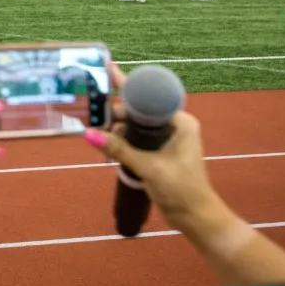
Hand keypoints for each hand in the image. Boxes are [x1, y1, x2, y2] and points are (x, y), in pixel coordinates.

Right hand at [86, 63, 220, 230]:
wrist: (194, 216)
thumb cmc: (180, 189)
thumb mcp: (148, 166)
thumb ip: (119, 149)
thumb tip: (89, 134)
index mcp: (179, 122)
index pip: (149, 97)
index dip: (126, 85)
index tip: (107, 69)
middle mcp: (173, 126)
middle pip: (139, 110)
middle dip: (116, 111)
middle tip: (93, 112)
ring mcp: (165, 140)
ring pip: (135, 126)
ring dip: (116, 127)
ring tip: (95, 128)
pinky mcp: (158, 153)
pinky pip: (135, 139)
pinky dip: (121, 139)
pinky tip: (105, 142)